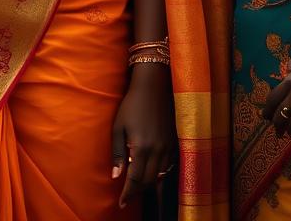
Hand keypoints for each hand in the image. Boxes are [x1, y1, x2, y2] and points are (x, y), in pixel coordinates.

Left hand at [111, 65, 176, 207]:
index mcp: (141, 148)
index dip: (128, 194)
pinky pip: (168, 166)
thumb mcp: (118, 126)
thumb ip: (117, 152)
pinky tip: (153, 172)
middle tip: (128, 195)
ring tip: (139, 186)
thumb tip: (116, 176)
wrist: (153, 87)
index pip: (136, 180)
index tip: (121, 204)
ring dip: (150, 184)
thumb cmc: (132, 105)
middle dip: (138, 191)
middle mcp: (158, 151)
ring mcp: (168, 147)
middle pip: (150, 182)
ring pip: (161, 176)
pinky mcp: (174, 141)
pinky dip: (160, 173)